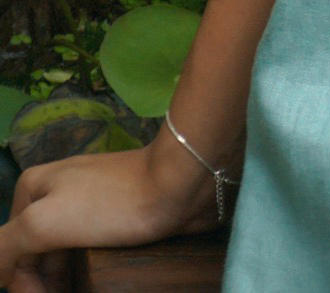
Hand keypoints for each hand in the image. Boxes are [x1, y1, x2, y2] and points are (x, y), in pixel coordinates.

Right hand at [0, 130, 228, 291]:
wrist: (177, 184)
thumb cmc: (109, 203)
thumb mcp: (44, 222)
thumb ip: (5, 247)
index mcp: (32, 189)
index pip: (10, 253)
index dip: (23, 287)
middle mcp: (54, 194)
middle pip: (35, 256)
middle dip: (44, 287)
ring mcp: (86, 204)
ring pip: (62, 257)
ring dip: (65, 285)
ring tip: (82, 292)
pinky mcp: (112, 217)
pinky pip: (88, 252)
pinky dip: (85, 275)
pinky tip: (93, 288)